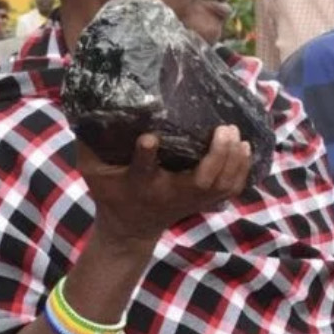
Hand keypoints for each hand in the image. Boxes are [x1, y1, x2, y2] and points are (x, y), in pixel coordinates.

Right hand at [78, 127, 253, 251]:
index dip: (146, 156)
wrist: (130, 228)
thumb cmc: (111, 192)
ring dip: (233, 161)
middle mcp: (169, 194)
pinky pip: (230, 190)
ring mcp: (190, 200)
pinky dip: (242, 171)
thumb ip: (88, 143)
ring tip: (236, 134)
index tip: (149, 138)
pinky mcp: (203, 202)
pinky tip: (245, 148)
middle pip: (200, 181)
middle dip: (216, 156)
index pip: (142, 171)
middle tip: (223, 129)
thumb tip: (87, 105)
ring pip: (220, 186)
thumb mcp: (92, 170)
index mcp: (139, 185)